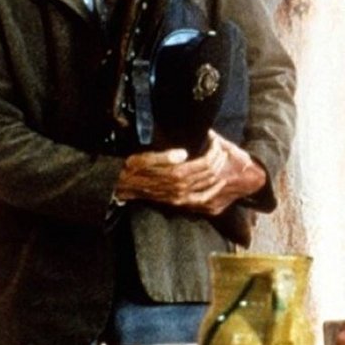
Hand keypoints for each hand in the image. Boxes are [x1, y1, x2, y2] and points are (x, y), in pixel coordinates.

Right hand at [116, 131, 264, 214]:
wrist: (123, 186)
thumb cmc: (133, 169)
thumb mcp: (144, 158)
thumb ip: (165, 156)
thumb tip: (183, 153)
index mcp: (174, 175)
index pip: (204, 163)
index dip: (213, 152)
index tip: (216, 142)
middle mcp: (181, 188)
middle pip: (209, 174)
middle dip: (219, 160)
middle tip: (222, 149)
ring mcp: (181, 197)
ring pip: (209, 186)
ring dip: (219, 173)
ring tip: (222, 161)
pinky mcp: (179, 202)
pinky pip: (203, 199)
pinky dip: (213, 190)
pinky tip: (218, 183)